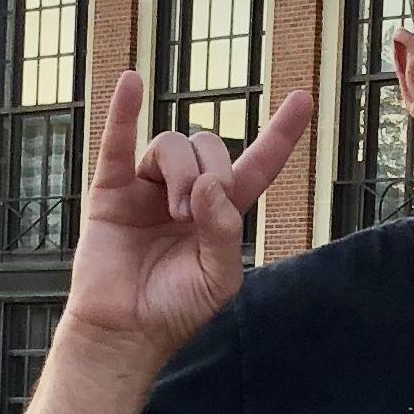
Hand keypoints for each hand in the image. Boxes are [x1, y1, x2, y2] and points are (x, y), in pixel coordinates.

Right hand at [60, 69, 313, 358]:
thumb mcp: (218, 278)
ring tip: (173, 213)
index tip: (302, 100)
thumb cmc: (175, 309)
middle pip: (211, 146)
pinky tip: (131, 82)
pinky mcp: (111, 191)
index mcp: (222, 212)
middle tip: (192, 216)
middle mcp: (187, 191)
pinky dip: (123, 111)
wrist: (126, 331)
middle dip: (210, 172)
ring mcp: (148, 187)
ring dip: (179, 172)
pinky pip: (117, 142)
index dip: (280, 133)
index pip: (258, 164)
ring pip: (172, 144)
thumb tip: (209, 183)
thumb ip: (224, 231)